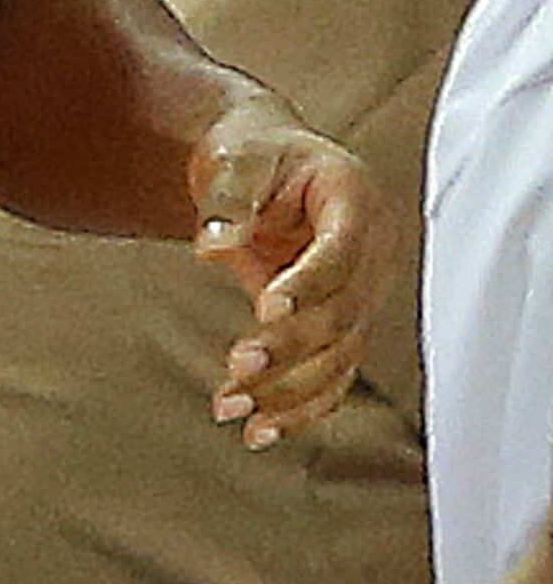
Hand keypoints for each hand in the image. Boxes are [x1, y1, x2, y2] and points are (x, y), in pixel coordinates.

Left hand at [191, 93, 377, 444]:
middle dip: (291, 348)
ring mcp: (363, 296)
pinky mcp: (342, 328)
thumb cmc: (251, 152)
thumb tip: (212, 244)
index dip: (308, 284)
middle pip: (341, 314)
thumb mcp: (236, 156)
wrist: (265, 163)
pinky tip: (259, 431)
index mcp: (355, 202)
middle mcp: (372, 255)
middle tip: (237, 367)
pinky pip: (330, 376)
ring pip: (338, 358)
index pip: (340, 253)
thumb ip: (227, 197)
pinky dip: (298, 408)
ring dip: (288, 391)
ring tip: (230, 409)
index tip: (266, 308)